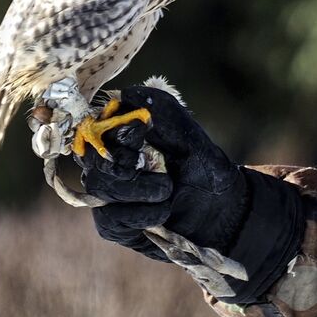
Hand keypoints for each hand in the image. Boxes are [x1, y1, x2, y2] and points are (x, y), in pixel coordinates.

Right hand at [76, 86, 249, 254]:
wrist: (220, 210)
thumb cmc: (203, 168)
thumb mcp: (189, 136)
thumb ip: (163, 112)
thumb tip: (127, 93)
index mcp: (125, 136)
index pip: (101, 126)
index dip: (117, 129)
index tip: (142, 130)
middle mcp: (109, 162)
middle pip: (96, 158)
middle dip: (126, 164)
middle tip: (161, 171)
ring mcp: (107, 193)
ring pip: (100, 186)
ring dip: (138, 189)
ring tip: (168, 190)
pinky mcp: (111, 223)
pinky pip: (110, 217)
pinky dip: (140, 214)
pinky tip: (163, 211)